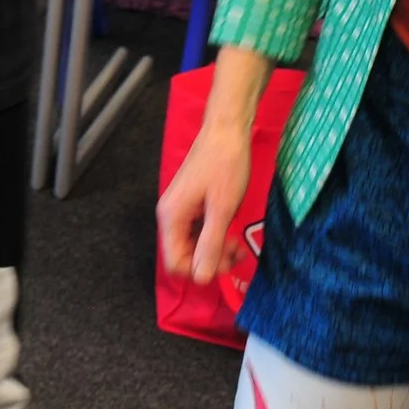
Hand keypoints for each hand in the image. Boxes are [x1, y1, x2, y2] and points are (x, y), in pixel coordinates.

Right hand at [157, 114, 255, 284]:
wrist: (227, 130)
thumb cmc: (225, 166)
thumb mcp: (222, 209)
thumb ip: (210, 245)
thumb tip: (201, 279)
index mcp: (171, 217)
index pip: (174, 263)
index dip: (199, 270)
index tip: (225, 263)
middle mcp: (170, 215)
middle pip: (183, 256)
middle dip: (210, 260)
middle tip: (237, 252)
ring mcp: (181, 209)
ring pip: (193, 245)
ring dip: (215, 250)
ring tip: (238, 243)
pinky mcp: (192, 204)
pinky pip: (198, 232)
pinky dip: (214, 236)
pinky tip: (231, 231)